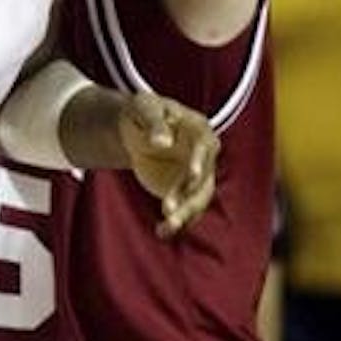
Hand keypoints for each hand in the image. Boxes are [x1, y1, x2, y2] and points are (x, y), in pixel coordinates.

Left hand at [116, 93, 219, 237]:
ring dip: (184, 215)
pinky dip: (175, 222)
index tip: (190, 175)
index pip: (204, 146)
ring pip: (197, 199)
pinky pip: (186, 209)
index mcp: (199, 129)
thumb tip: (162, 142)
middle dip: (188, 196)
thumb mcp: (144, 108)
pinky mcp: (185, 191)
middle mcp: (204, 155)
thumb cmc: (142, 112)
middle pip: (203, 179)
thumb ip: (154, 124)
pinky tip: (162, 232)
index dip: (198, 161)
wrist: (136, 129)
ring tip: (166, 227)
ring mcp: (197, 175)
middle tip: (169, 209)